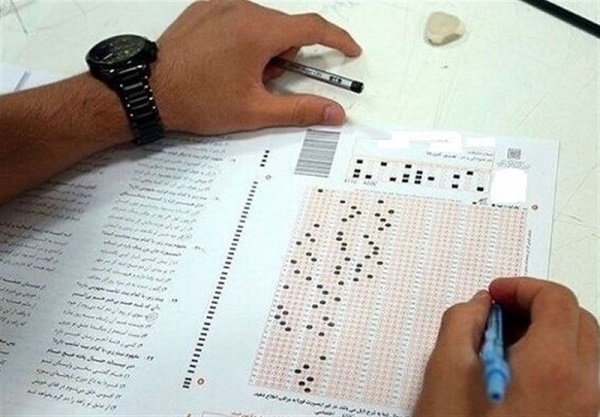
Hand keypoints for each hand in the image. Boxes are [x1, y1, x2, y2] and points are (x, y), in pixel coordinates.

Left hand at [152, 0, 361, 134]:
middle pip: (285, 29)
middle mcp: (242, 7)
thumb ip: (301, 110)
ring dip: (263, 48)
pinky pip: (240, 16)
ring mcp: (221, 3)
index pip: (314, 28)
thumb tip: (335, 113)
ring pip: (264, 23)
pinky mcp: (206, 5)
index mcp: (259, 31)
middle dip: (283, 58)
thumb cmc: (200, 102)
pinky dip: (243, 37)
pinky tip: (223, 60)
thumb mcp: (255, 112)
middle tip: (260, 83)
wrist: (149, 91)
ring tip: (237, 73)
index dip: (338, 40)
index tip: (351, 51)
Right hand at [413, 277, 598, 416]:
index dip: (523, 287)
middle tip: (498, 315)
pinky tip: (520, 377)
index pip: (557, 302)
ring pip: (586, 350)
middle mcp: (586, 391)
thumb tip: (481, 306)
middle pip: (579, 321)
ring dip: (550, 334)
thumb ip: (462, 323)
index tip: (495, 294)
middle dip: (537, 307)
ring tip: (506, 347)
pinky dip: (558, 362)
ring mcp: (590, 413)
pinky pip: (584, 379)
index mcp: (552, 370)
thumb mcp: (443, 375)